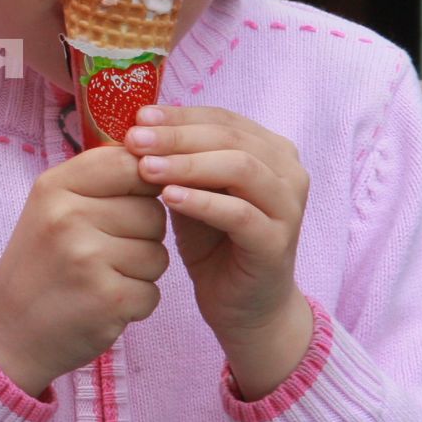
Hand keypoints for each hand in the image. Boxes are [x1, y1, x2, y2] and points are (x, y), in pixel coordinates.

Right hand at [0, 145, 168, 396]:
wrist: (6, 332)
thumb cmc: (39, 265)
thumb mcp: (51, 208)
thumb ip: (98, 181)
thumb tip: (157, 159)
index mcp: (55, 187)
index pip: (130, 162)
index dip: (145, 183)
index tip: (129, 204)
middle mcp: (69, 217)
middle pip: (153, 212)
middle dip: (142, 235)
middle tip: (103, 253)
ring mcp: (88, 258)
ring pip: (158, 254)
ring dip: (140, 272)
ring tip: (101, 278)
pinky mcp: (108, 298)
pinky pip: (153, 292)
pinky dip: (135, 304)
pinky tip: (102, 303)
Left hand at [125, 105, 312, 398]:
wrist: (243, 306)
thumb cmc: (213, 242)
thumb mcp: (191, 191)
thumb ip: (176, 160)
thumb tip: (135, 126)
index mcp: (269, 150)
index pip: (222, 119)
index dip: (179, 115)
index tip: (137, 117)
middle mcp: (287, 172)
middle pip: (230, 138)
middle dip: (177, 136)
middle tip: (134, 139)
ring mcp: (287, 207)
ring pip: (240, 168)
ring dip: (188, 164)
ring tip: (145, 167)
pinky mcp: (277, 242)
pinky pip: (240, 214)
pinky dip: (202, 201)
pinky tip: (168, 198)